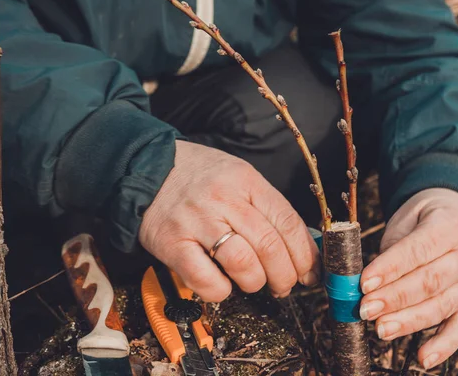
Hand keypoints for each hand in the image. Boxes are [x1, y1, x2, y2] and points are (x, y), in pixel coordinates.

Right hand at [139, 141, 319, 301]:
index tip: (310, 272)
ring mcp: (196, 221)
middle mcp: (223, 198)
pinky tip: (222, 285)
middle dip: (285, 275)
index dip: (304, 254)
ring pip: (242, 263)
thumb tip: (300, 247)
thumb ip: (266, 206)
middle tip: (285, 285)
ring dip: (255, 282)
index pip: (287, 221)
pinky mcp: (172, 243)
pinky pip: (205, 279)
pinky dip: (221, 291)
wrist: (147, 165)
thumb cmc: (200, 176)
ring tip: (253, 282)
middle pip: (269, 245)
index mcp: (246, 180)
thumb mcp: (238, 176)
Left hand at [359, 188, 457, 368]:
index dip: (389, 268)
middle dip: (394, 298)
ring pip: (441, 306)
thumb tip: (365, 283)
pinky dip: (443, 346)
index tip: (364, 283)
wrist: (455, 215)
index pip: (417, 251)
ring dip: (409, 322)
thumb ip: (390, 250)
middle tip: (366, 309)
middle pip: (429, 282)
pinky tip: (423, 358)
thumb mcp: (405, 222)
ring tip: (380, 329)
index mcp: (449, 227)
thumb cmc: (421, 220)